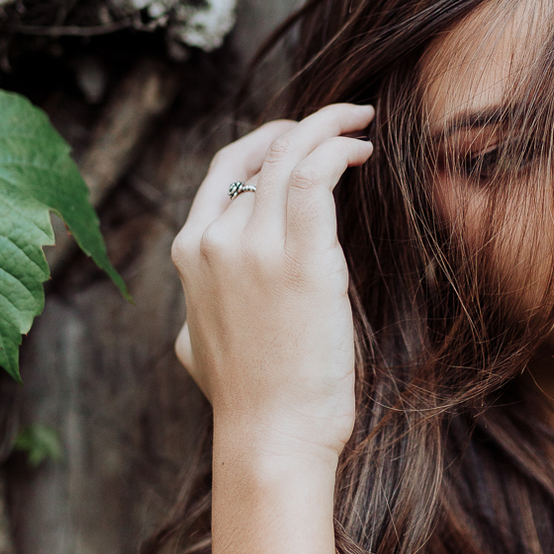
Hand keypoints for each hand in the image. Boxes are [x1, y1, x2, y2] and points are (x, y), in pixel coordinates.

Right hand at [171, 103, 374, 468]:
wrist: (270, 434)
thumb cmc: (245, 399)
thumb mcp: (194, 346)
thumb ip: (196, 312)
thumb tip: (195, 317)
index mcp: (189, 254)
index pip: (222, 170)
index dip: (264, 141)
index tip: (299, 136)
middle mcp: (214, 240)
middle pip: (260, 153)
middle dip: (303, 124)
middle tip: (342, 118)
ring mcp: (253, 246)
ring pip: (289, 153)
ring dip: (328, 125)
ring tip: (362, 121)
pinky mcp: (300, 258)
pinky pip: (315, 175)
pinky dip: (339, 150)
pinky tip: (364, 152)